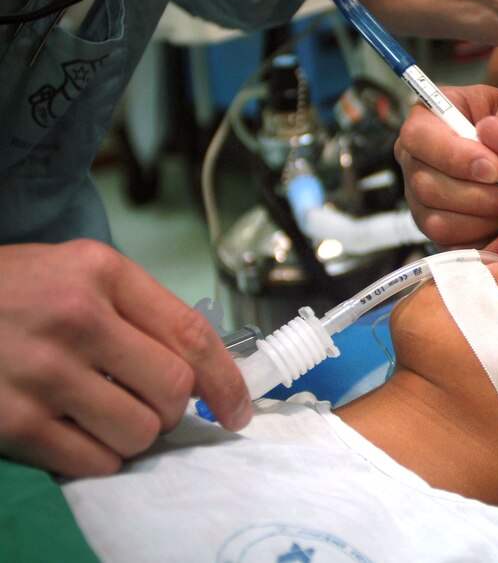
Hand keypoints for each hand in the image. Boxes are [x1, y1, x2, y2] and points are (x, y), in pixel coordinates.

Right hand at [0, 241, 250, 476]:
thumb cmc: (8, 291)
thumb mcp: (76, 271)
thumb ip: (138, 309)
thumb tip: (203, 368)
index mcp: (100, 273)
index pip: (192, 333)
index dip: (228, 378)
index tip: (240, 407)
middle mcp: (75, 317)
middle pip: (174, 389)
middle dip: (174, 409)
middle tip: (153, 406)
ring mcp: (41, 371)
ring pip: (139, 432)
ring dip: (136, 436)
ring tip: (107, 415)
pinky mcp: (11, 420)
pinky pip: (93, 460)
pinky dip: (99, 457)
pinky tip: (77, 432)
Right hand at [395, 84, 497, 245]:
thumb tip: (492, 135)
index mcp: (428, 120)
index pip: (418, 137)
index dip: (454, 155)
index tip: (495, 168)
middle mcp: (415, 160)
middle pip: (426, 185)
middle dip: (478, 195)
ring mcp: (420, 200)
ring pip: (438, 221)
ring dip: (485, 218)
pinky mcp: (434, 231)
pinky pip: (450, 245)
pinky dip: (483, 237)